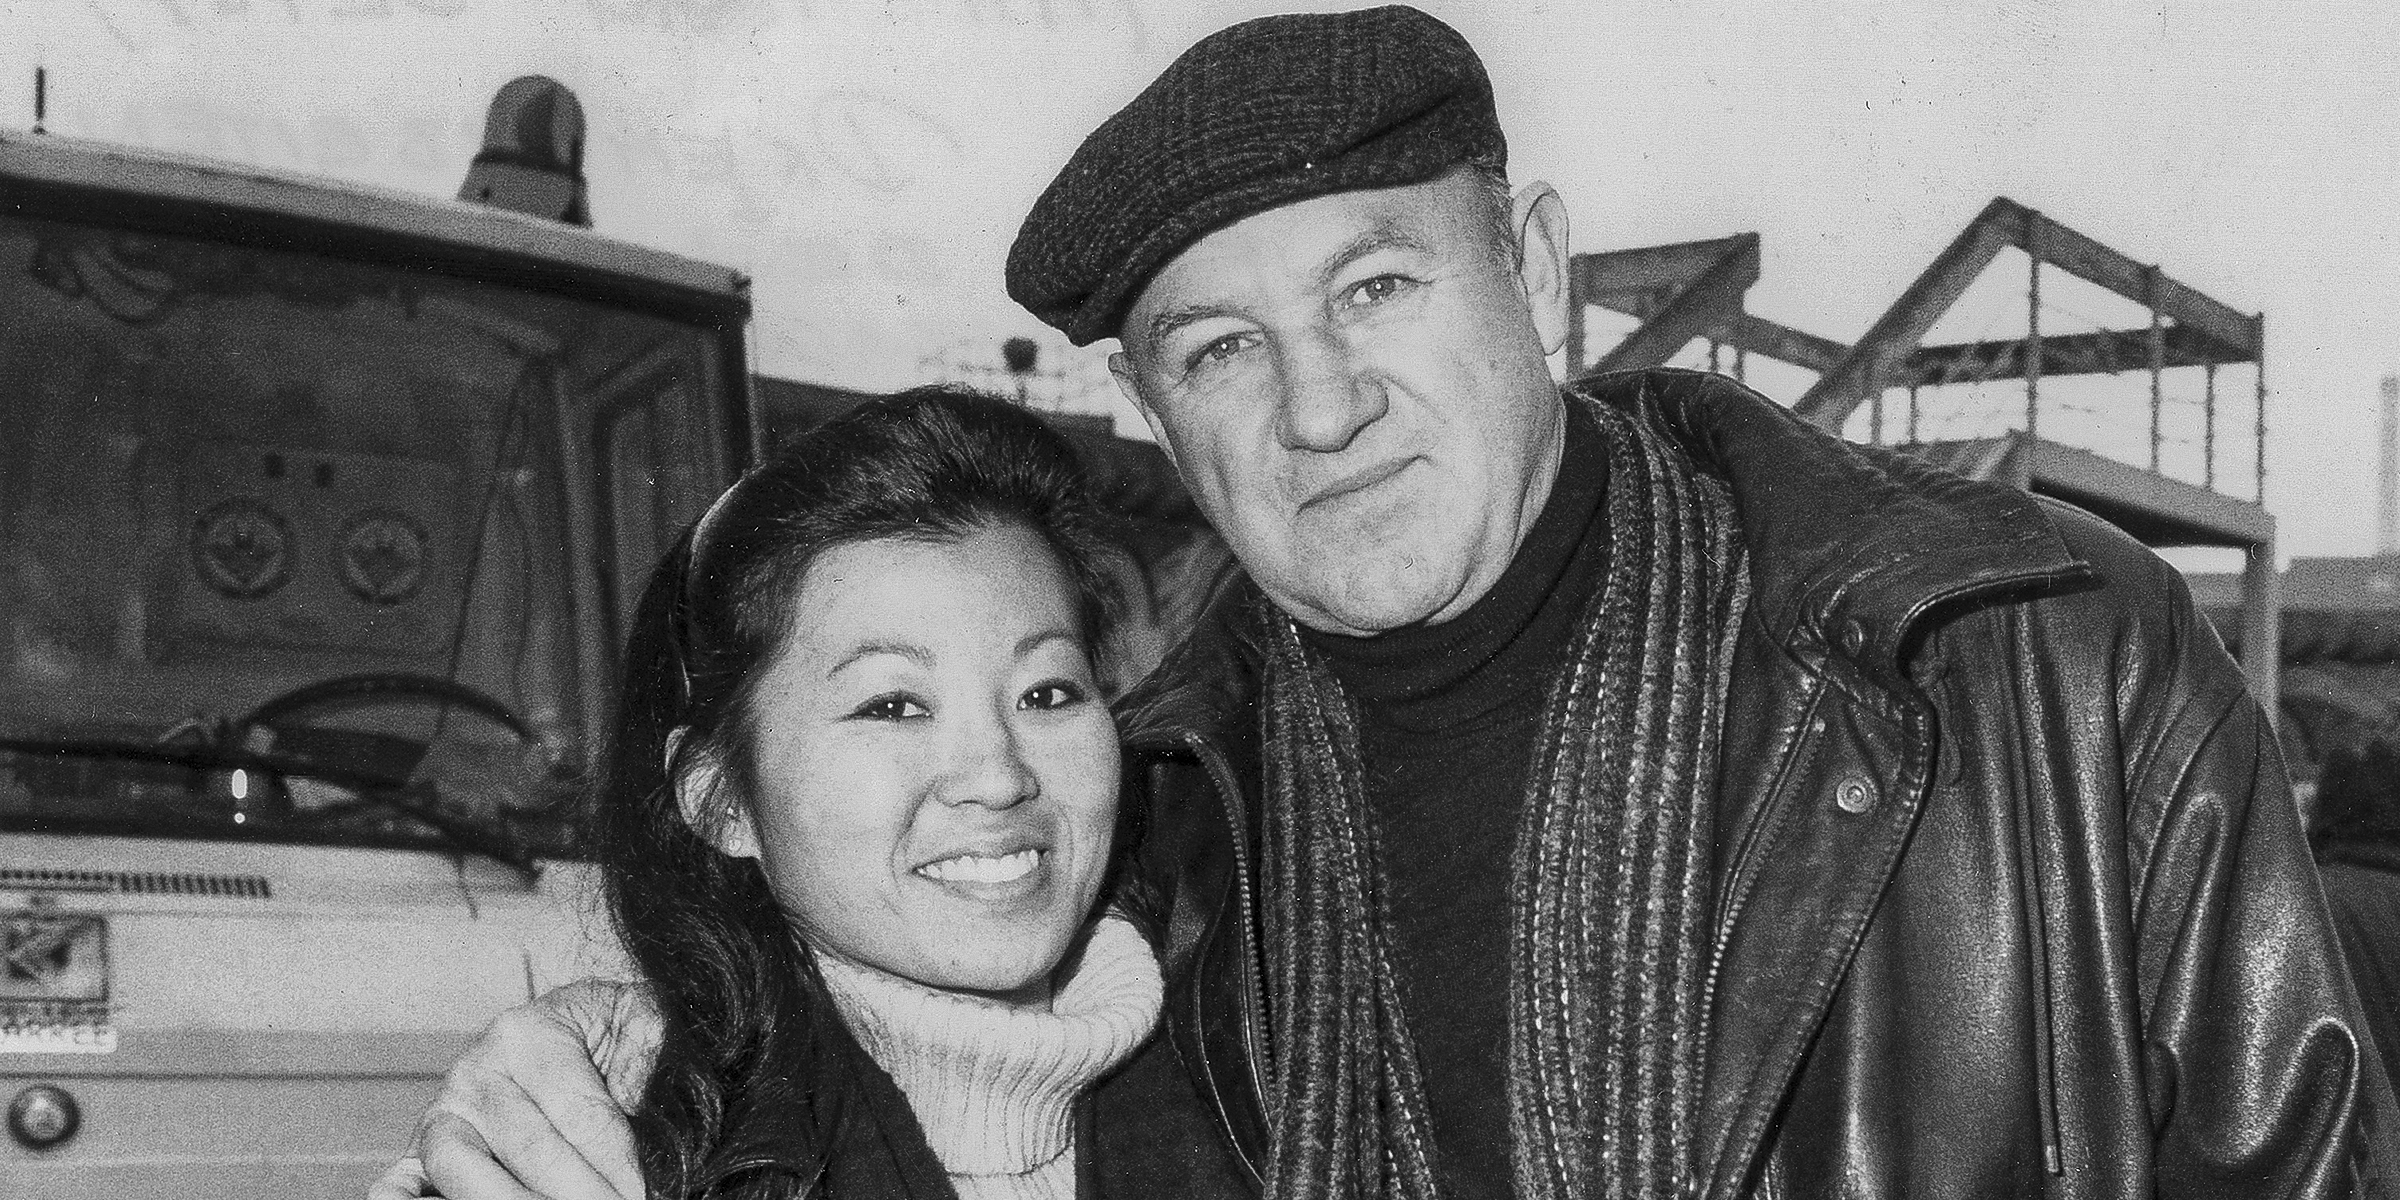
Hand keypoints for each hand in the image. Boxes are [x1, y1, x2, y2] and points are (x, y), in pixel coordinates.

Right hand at [368, 980, 661, 1199]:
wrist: (581, 1026)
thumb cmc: (618, 1034)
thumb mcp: (646, 1027)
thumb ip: (651, 1065)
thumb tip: (658, 1132)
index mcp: (530, 1032)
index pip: (582, 1115)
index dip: (621, 1166)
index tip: (648, 1195)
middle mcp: (476, 1070)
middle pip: (530, 1147)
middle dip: (580, 1193)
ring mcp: (442, 1113)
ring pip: (463, 1167)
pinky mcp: (421, 1151)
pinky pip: (400, 1180)